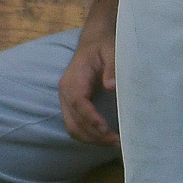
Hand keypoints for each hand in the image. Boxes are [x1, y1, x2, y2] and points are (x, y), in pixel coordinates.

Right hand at [59, 28, 118, 146]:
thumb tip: (111, 86)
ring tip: (113, 143)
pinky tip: (103, 137)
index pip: (79, 104)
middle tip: (117, 142)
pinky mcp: (71, 103)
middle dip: (94, 135)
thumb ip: (112, 67)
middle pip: (74, 121)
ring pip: (72, 127)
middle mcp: (66, 92)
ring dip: (90, 138)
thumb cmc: (103, 45)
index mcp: (74, 80)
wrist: (93, 40)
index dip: (91, 119)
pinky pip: (74, 124)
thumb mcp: (111, 51)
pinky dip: (86, 134)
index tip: (106, 129)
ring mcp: (66, 99)